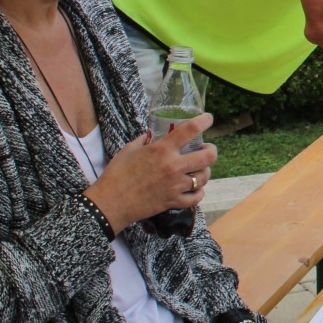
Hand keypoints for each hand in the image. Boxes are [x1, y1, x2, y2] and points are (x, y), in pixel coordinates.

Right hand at [84, 112, 217, 231]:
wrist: (110, 203)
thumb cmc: (116, 175)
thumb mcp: (129, 150)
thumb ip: (143, 140)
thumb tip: (152, 134)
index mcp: (162, 150)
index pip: (190, 130)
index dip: (204, 121)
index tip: (208, 118)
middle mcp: (173, 167)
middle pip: (208, 157)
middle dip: (212, 150)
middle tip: (207, 149)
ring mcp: (175, 186)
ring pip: (204, 177)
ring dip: (204, 172)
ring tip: (199, 169)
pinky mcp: (174, 202)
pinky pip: (197, 197)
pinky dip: (198, 192)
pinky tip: (194, 188)